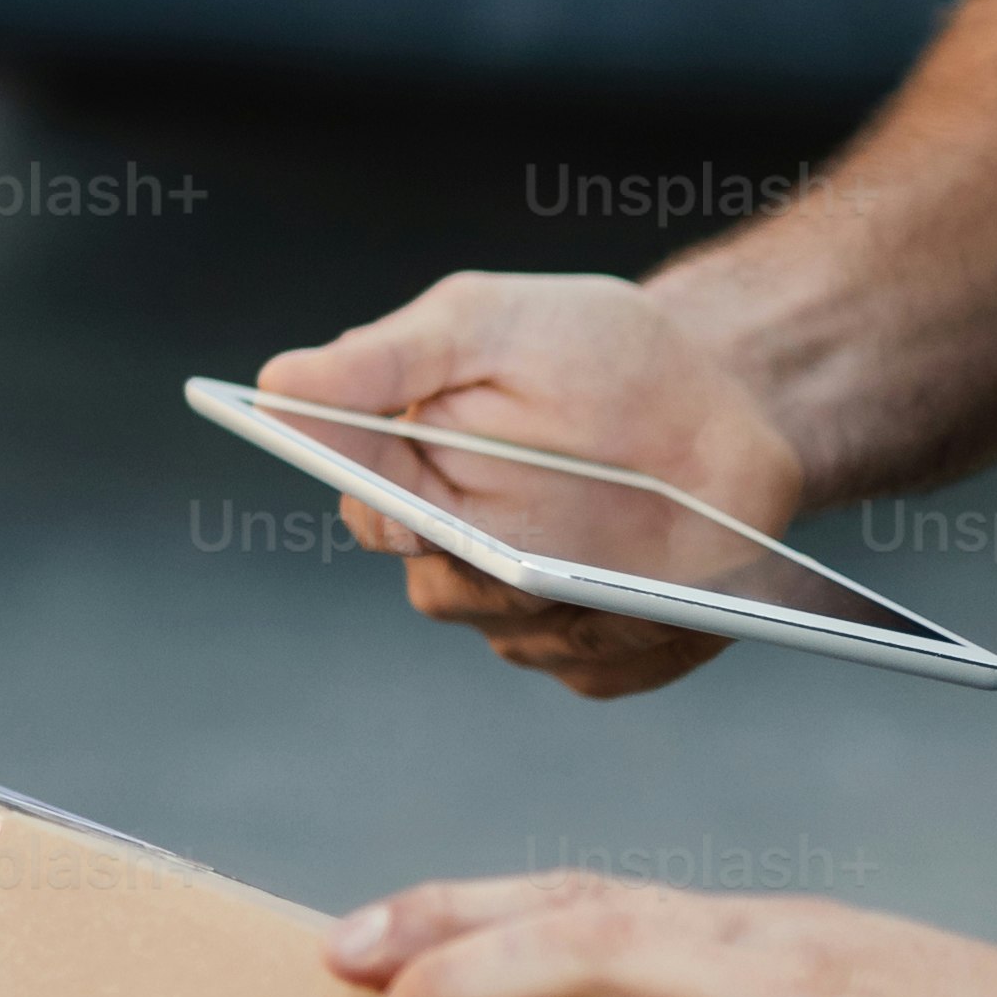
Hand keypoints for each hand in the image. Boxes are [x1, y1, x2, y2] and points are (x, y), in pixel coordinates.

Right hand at [257, 271, 811, 693]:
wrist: (722, 389)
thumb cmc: (594, 345)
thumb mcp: (487, 323)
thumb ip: (386, 358)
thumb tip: (275, 384)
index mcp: (410, 469)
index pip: (369, 512)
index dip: (384, 518)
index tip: (408, 515)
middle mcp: (455, 547)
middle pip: (442, 593)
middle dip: (494, 573)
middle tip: (546, 556)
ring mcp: (528, 603)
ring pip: (520, 639)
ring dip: (578, 604)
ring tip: (644, 572)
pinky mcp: (600, 647)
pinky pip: (599, 672)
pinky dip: (638, 643)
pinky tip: (683, 606)